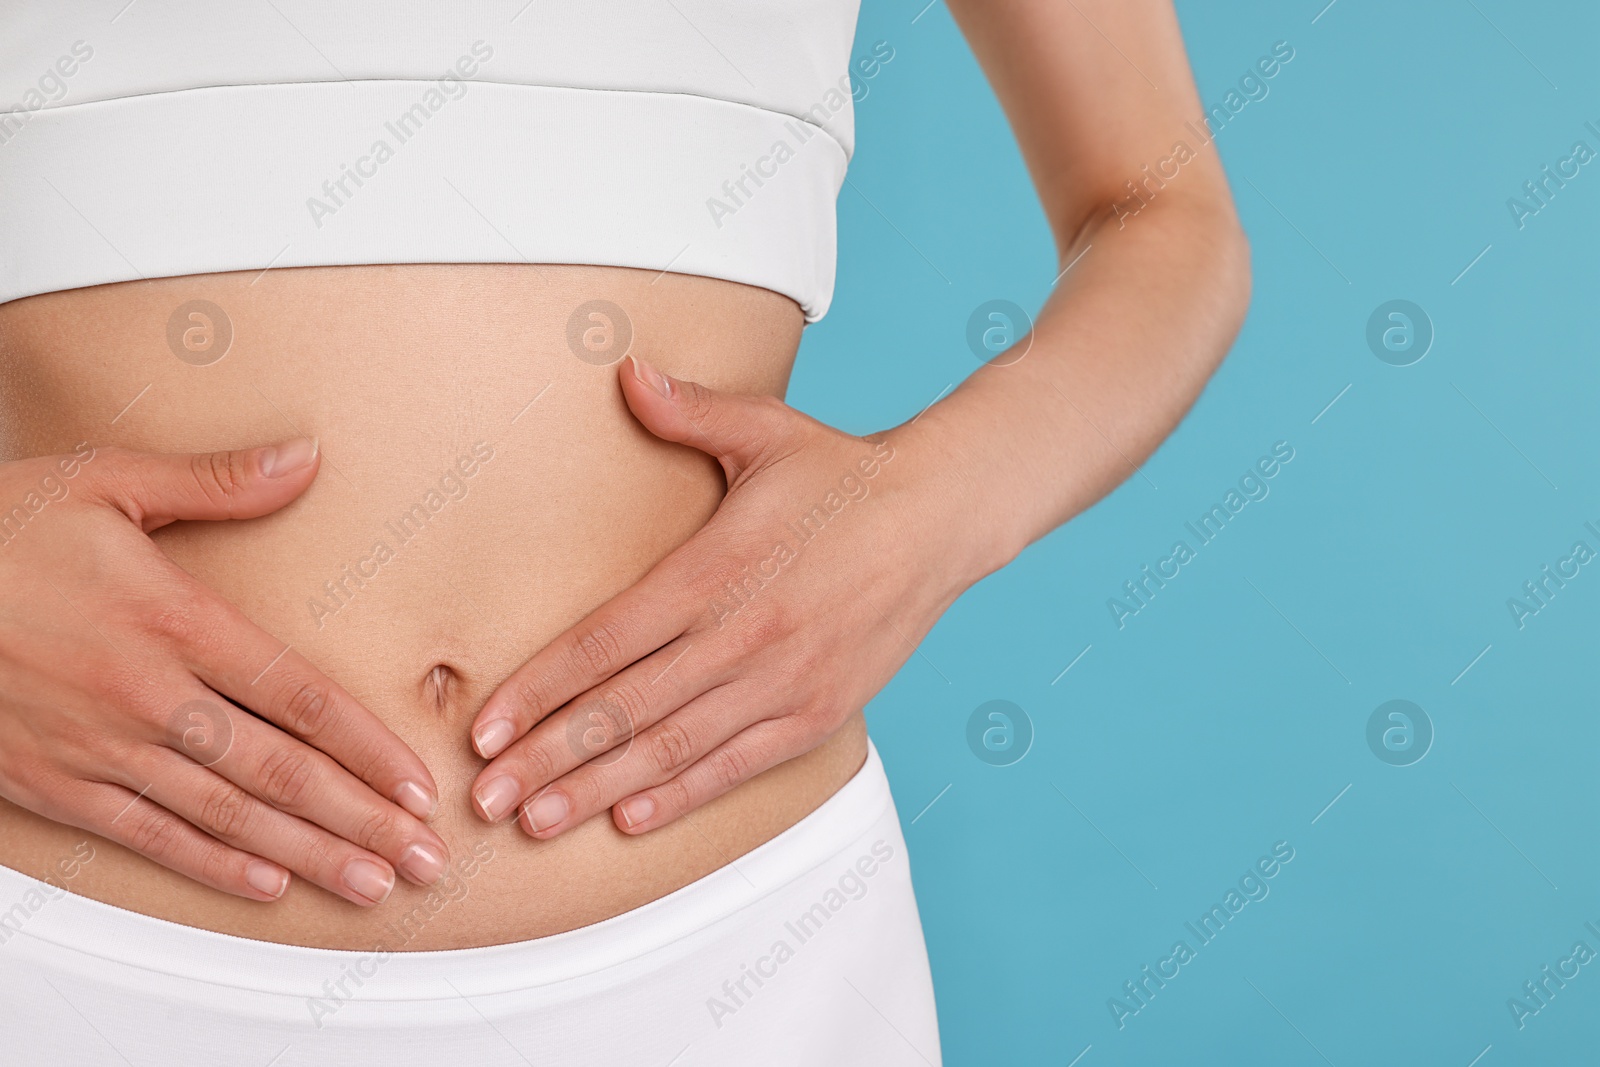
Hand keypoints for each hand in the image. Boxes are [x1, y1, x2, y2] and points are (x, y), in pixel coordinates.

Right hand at [0, 440, 448, 905]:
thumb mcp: (106, 482)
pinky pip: (146, 834)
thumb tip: (305, 457)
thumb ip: (216, 482)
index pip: (298, 694)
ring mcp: (98, 745)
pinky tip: (265, 884)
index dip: (368, 745)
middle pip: (277, 769)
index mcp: (173, 619)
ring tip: (369, 881)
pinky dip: (210, 862)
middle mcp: (146, 693)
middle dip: (360, 817)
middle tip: (422, 855)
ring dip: (305, 853)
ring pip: (224, 813)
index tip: (418, 781)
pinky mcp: (51, 781)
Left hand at [467, 356, 974, 836]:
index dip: (538, 688)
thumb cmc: (843, 476)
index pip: (607, 641)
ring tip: (538, 822)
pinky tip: (629, 818)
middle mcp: (745, 633)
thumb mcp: (767, 431)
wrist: (942, 517)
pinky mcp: (818, 712)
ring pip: (674, 749)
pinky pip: (738, 766)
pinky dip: (682, 795)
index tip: (484, 726)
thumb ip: (690, 411)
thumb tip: (625, 370)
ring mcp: (783, 681)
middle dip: (548, 757)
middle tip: (486, 797)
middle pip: (626, 709)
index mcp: (717, 568)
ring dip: (599, 790)